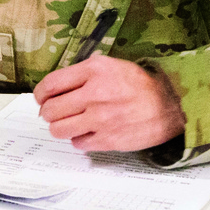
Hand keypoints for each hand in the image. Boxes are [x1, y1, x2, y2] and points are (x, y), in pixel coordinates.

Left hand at [33, 55, 184, 151]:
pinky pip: (77, 143)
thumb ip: (82, 74)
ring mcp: (100, 119)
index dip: (39, 94)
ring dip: (59, 127)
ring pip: (58, 130)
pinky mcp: (108, 140)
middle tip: (54, 112)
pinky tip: (88, 131)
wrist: (170, 104)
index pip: (50, 85)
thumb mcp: (110, 65)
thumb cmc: (139, 84)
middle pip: (50, 110)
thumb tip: (54, 88)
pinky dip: (79, 139)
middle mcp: (94, 94)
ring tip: (68, 123)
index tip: (41, 98)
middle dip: (48, 112)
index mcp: (93, 71)